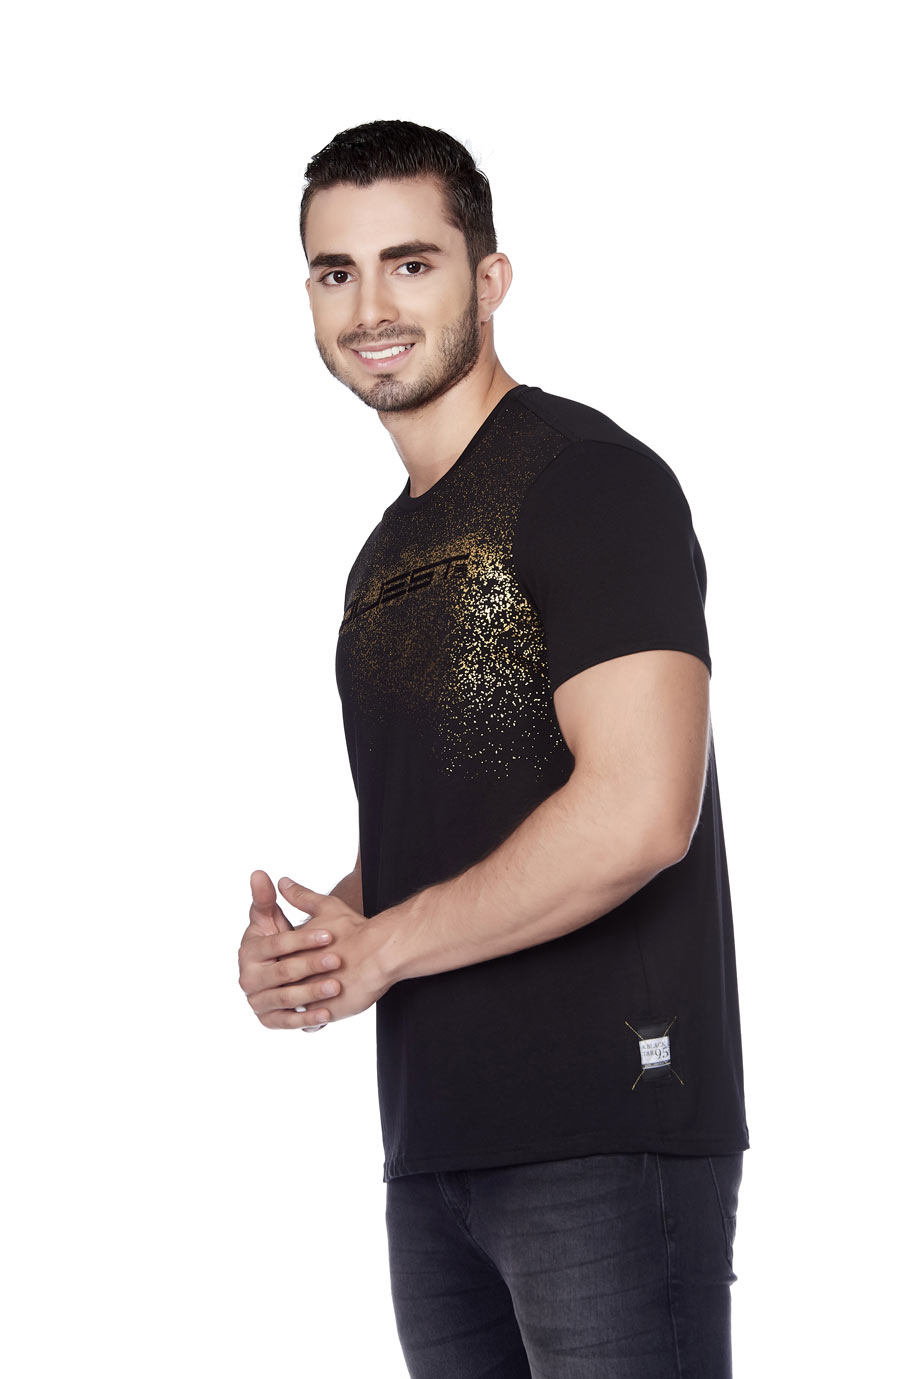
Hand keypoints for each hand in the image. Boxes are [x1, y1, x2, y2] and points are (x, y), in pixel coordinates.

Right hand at [239, 870, 343, 1029]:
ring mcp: (258, 1001)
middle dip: (310, 966)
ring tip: (336, 986)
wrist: (299, 967)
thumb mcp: (277, 916)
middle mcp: (249, 978)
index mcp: (249, 951)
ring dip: (312, 994)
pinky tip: (327, 1014)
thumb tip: (259, 874)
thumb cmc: (289, 938)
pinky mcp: (270, 1020)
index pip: (276, 944)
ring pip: (286, 999)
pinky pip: (287, 1022)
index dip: (302, 939)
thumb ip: (267, 898)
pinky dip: (306, 1020)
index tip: (329, 934)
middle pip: (282, 972)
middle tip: (336, 960)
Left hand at [272, 876, 393, 1025]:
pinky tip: (317, 1018)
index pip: (278, 964)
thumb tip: (283, 882)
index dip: (278, 965)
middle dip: (284, 989)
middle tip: (283, 990)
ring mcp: (313, 998)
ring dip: (298, 1006)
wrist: (381, 951)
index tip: (279, 967)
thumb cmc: (353, 929)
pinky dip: (315, 1019)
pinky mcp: (329, 1013)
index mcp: (293, 954)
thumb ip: (300, 897)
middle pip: (284, 988)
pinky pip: (315, 1021)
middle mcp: (299, 978)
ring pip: (297, 1007)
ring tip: (301, 1006)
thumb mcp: (325, 907)